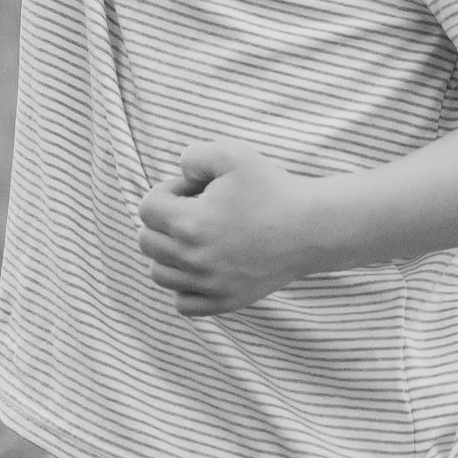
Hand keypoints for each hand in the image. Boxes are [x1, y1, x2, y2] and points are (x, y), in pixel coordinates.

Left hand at [135, 138, 319, 316]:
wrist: (310, 227)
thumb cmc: (271, 188)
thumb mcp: (231, 153)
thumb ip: (192, 156)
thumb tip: (180, 175)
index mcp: (190, 224)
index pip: (146, 208)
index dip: (166, 191)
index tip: (193, 189)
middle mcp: (195, 260)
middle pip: (147, 242)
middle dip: (163, 221)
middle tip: (195, 210)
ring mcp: (210, 285)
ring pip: (159, 274)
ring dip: (168, 253)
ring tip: (195, 238)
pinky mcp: (226, 302)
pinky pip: (183, 304)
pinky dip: (184, 287)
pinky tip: (202, 267)